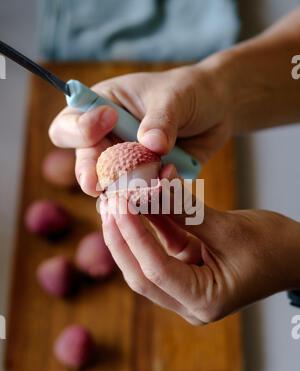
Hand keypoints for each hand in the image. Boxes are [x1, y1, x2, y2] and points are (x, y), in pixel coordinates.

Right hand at [49, 61, 231, 196]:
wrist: (216, 109)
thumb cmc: (189, 91)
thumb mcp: (175, 96)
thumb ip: (161, 118)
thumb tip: (152, 144)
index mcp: (101, 108)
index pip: (69, 124)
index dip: (79, 128)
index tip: (108, 120)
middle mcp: (108, 140)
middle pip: (85, 164)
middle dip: (91, 174)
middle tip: (98, 184)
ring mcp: (127, 164)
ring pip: (111, 188)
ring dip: (124, 190)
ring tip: (145, 185)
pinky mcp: (147, 181)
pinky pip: (142, 196)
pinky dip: (151, 196)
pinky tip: (168, 183)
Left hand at [99, 167, 299, 324]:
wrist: (296, 254)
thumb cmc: (275, 247)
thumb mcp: (230, 228)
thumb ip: (186, 211)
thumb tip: (150, 188)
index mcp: (203, 301)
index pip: (155, 271)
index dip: (133, 236)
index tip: (118, 204)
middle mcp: (189, 301)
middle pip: (142, 273)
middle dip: (121, 238)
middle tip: (107, 204)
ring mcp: (186, 287)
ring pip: (146, 261)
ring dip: (132, 231)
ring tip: (115, 200)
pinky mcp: (187, 270)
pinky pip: (162, 248)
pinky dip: (152, 226)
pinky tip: (140, 202)